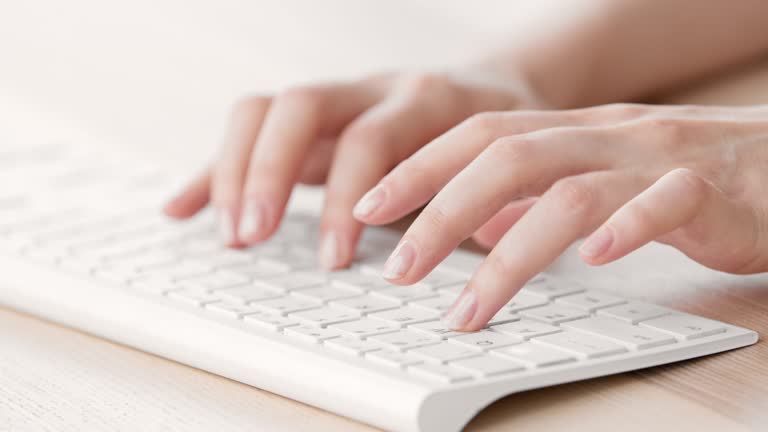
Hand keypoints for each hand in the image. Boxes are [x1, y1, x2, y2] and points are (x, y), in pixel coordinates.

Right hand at [163, 70, 542, 268]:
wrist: (493, 89)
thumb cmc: (495, 136)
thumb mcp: (499, 167)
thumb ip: (478, 204)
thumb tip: (471, 258)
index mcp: (422, 99)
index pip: (370, 138)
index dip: (348, 197)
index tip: (336, 258)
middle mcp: (370, 90)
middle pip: (300, 107)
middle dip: (269, 174)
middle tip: (255, 238)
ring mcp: (335, 101)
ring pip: (263, 111)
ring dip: (234, 172)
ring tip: (232, 234)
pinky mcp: (311, 122)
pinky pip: (249, 136)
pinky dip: (213, 173)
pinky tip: (183, 207)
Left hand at [354, 103, 767, 329]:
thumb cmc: (685, 177)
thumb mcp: (601, 179)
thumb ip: (542, 196)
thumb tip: (483, 225)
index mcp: (574, 131)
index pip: (479, 137)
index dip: (419, 169)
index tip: (369, 208)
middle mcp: (606, 136)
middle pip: (506, 159)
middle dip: (440, 214)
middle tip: (398, 271)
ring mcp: (658, 160)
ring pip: (570, 192)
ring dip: (508, 257)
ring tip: (466, 309)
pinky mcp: (712, 191)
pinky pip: (665, 202)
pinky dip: (626, 228)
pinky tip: (595, 261)